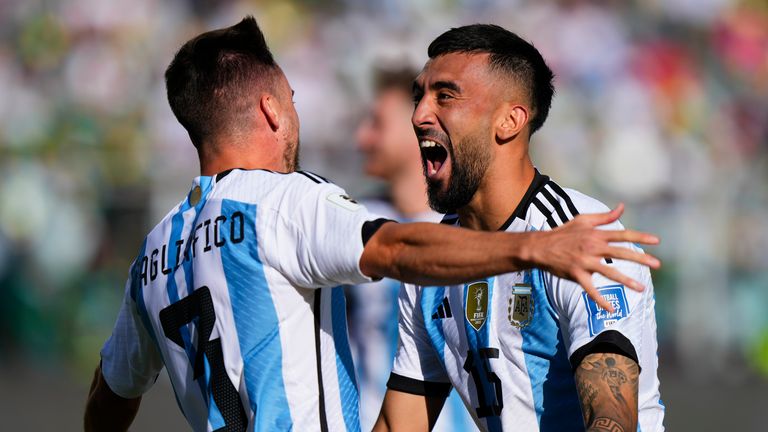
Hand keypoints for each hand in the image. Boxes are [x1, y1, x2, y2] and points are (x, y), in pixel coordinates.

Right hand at [529, 203, 659, 311]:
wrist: (540, 246)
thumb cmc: (563, 232)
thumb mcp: (583, 220)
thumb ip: (604, 216)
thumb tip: (622, 207)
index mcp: (596, 234)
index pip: (622, 234)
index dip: (640, 237)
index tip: (657, 241)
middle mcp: (592, 247)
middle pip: (621, 252)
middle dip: (641, 258)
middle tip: (658, 264)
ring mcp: (585, 261)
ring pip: (609, 272)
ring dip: (626, 280)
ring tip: (641, 288)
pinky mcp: (576, 274)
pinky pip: (590, 289)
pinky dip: (600, 300)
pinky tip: (611, 308)